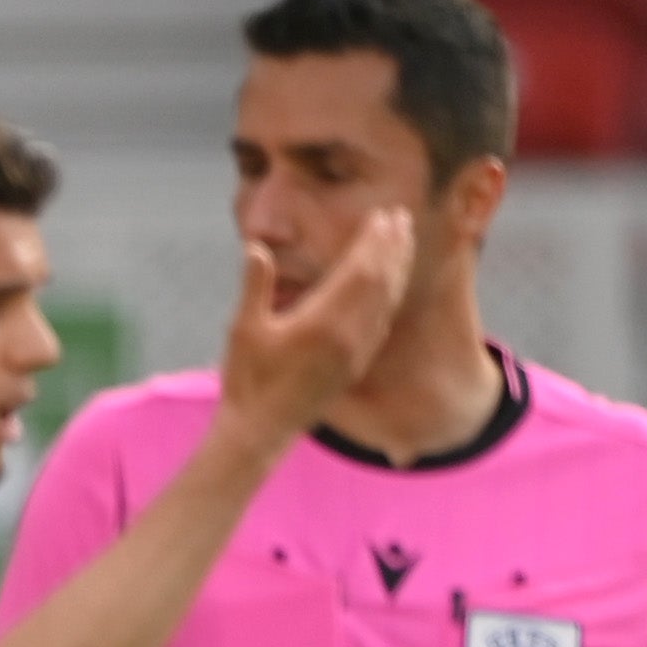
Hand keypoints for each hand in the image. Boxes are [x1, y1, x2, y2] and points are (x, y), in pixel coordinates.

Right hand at [215, 208, 412, 439]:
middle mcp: (348, 335)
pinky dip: (391, 296)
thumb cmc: (247, 380)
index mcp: (323, 322)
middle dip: (393, 247)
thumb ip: (255, 286)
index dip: (374, 241)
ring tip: (404, 242)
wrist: (260, 430)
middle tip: (401, 217)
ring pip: (388, 300)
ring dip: (398, 268)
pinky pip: (383, 322)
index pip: (360, 271)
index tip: (382, 216)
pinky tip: (392, 285)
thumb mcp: (242, 330)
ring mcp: (357, 351)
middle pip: (382, 281)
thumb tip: (256, 247)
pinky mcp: (356, 364)